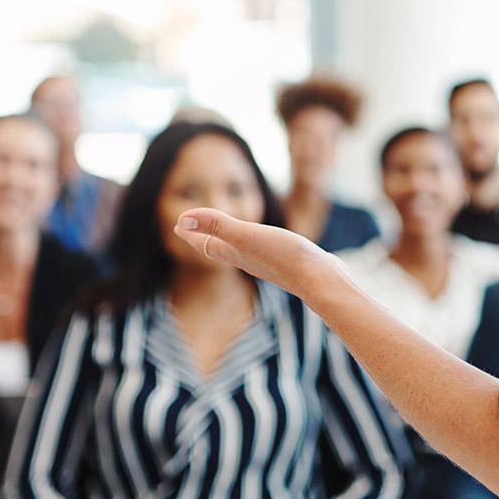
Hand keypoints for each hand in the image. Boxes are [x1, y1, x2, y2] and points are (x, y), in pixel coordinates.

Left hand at [172, 209, 348, 303]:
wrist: (320, 279)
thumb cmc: (284, 256)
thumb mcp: (247, 235)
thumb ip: (217, 225)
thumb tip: (183, 219)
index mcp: (236, 253)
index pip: (205, 243)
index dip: (191, 233)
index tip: (177, 225)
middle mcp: (249, 260)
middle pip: (219, 249)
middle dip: (204, 238)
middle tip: (191, 229)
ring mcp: (269, 263)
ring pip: (240, 252)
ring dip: (228, 242)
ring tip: (224, 235)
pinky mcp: (287, 262)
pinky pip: (262, 251)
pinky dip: (254, 244)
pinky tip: (265, 243)